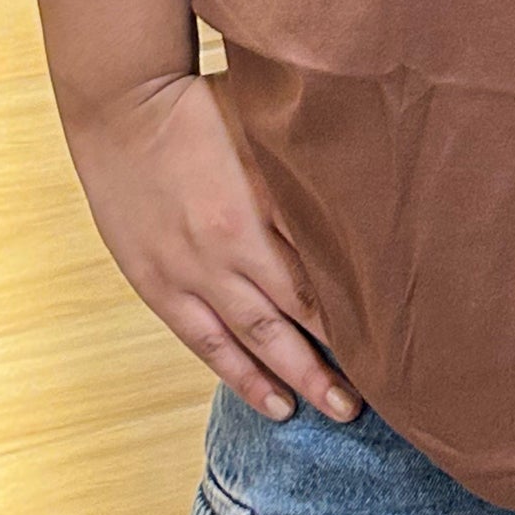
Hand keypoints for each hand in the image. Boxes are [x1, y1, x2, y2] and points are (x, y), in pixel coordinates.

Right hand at [62, 67, 363, 425]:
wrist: (123, 106)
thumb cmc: (202, 105)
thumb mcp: (263, 127)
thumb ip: (303, 167)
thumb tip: (357, 196)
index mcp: (259, 205)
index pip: (319, 273)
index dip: (356, 311)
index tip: (391, 337)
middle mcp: (228, 248)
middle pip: (293, 316)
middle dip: (334, 360)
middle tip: (373, 396)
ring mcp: (189, 272)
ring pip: (252, 340)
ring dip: (294, 378)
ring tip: (334, 410)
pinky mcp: (158, 284)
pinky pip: (205, 341)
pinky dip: (239, 374)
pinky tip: (269, 399)